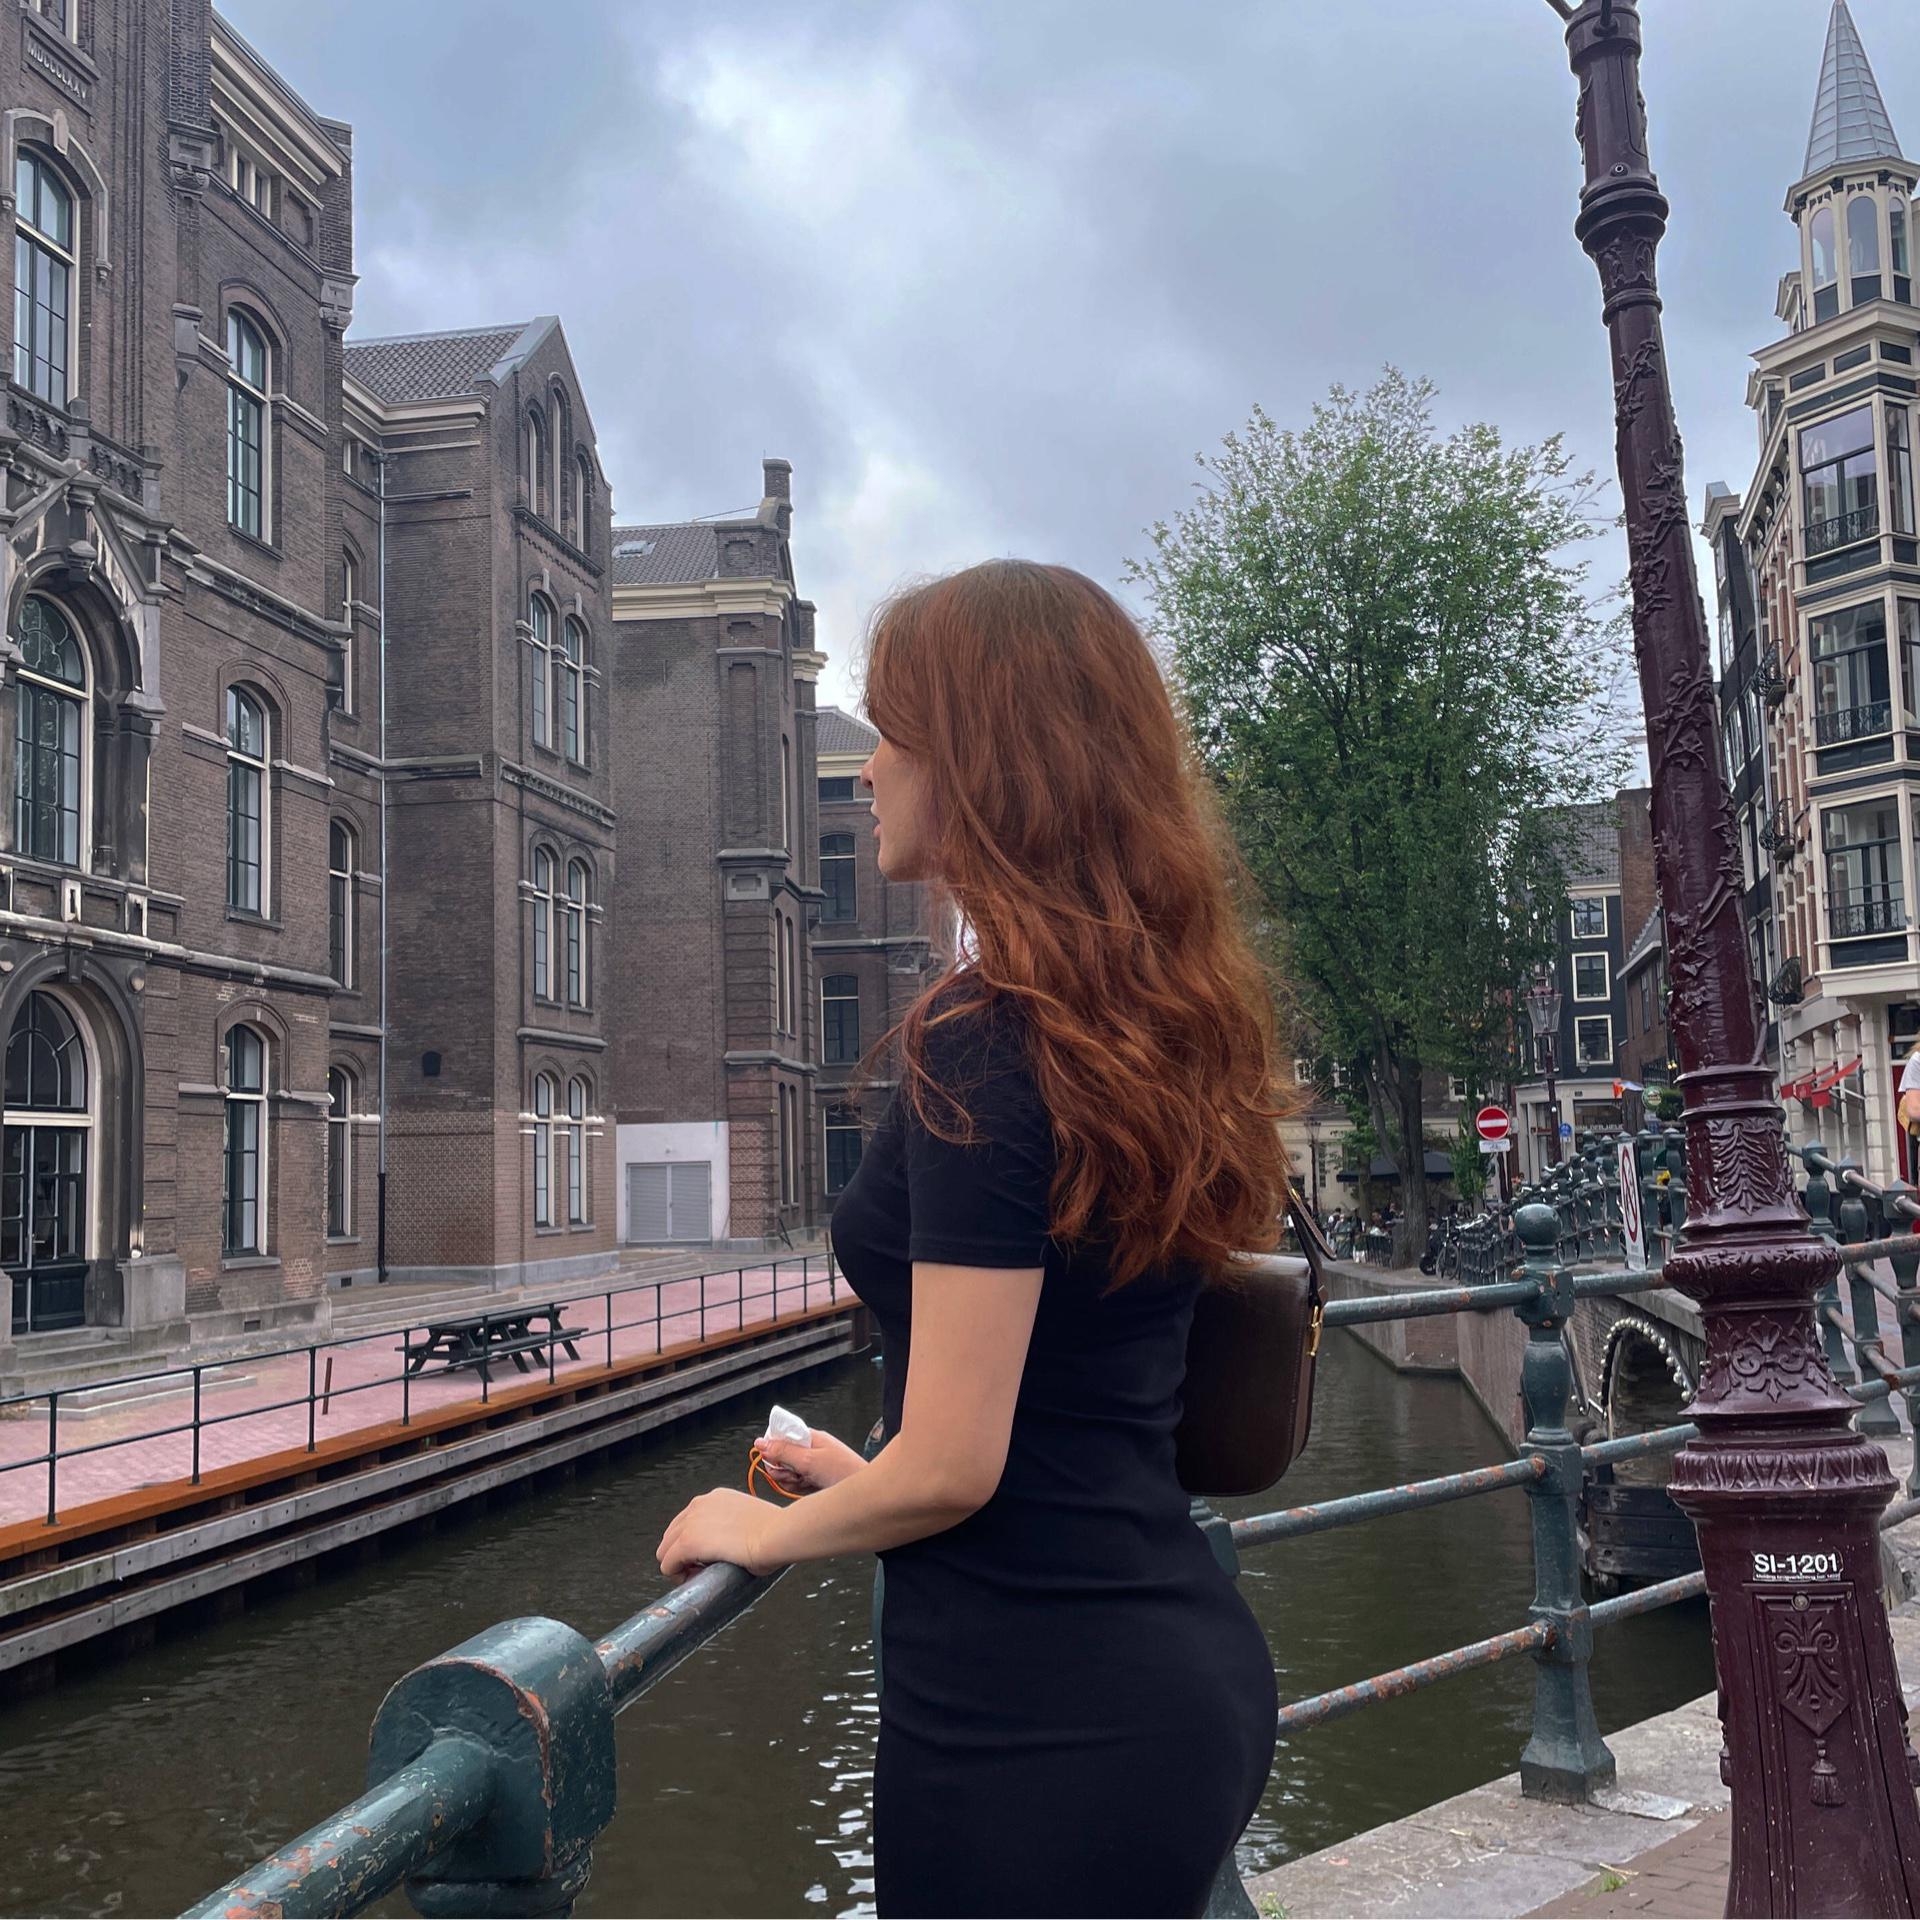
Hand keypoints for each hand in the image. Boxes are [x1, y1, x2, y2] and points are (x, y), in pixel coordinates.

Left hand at [657, 1488, 777, 1582]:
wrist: (776, 1533)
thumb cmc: (774, 1531)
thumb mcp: (749, 1520)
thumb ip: (734, 1528)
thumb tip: (734, 1544)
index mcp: (715, 1498)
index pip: (688, 1521)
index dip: (695, 1544)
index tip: (708, 1557)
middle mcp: (699, 1505)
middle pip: (672, 1535)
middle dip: (682, 1554)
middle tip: (702, 1568)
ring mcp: (690, 1523)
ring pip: (665, 1550)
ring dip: (679, 1565)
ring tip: (699, 1574)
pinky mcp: (687, 1543)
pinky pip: (668, 1565)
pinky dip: (677, 1576)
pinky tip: (694, 1579)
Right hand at [753, 1428, 867, 1494]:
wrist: (866, 1494)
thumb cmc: (842, 1471)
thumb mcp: (809, 1460)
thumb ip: (783, 1452)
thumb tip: (760, 1442)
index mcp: (810, 1437)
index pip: (781, 1436)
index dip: (774, 1450)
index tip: (777, 1461)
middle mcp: (811, 1449)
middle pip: (781, 1457)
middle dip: (782, 1469)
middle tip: (795, 1474)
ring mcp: (812, 1465)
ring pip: (787, 1472)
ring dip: (790, 1481)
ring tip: (804, 1482)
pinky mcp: (814, 1480)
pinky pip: (796, 1483)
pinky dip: (798, 1488)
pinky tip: (807, 1489)